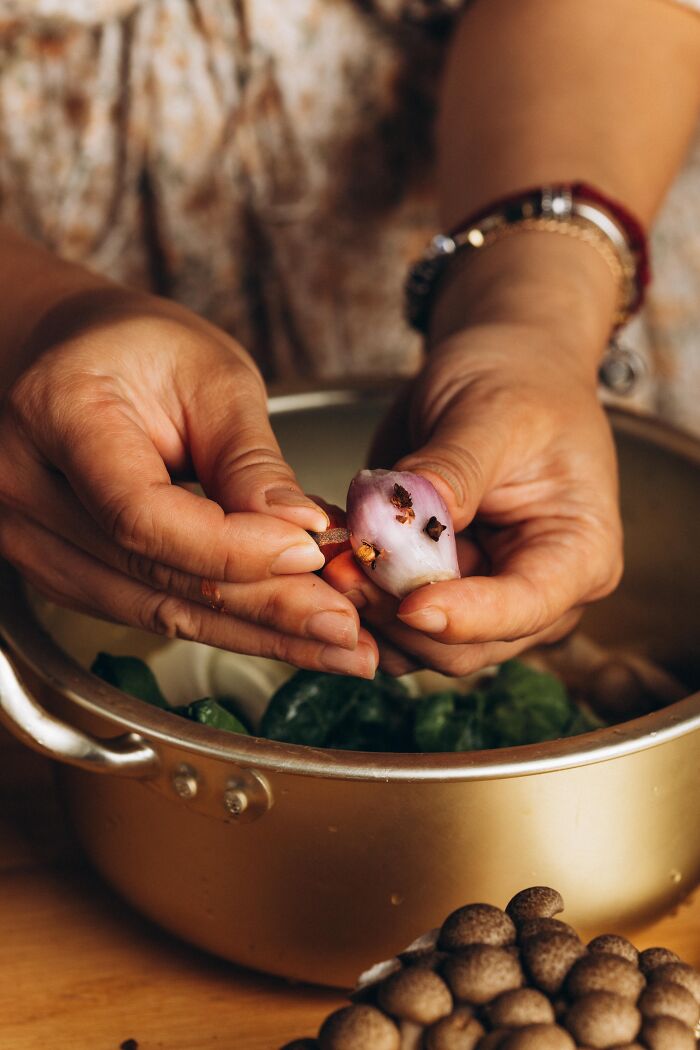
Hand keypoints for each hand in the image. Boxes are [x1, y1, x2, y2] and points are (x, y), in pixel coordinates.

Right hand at [0, 287, 376, 676]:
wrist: (72, 355)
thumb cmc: (139, 348)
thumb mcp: (211, 374)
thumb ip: (249, 458)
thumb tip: (300, 533)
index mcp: (58, 412)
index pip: (141, 513)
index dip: (231, 548)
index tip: (311, 553)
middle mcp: (26, 485)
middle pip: (151, 575)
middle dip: (264, 610)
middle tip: (347, 633)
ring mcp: (30, 537)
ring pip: (152, 610)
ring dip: (253, 635)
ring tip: (334, 647)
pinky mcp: (58, 569)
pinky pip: (146, 609)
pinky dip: (223, 624)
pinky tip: (284, 631)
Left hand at [323, 323, 621, 675]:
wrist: (497, 367)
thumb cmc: (516, 381)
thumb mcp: (491, 414)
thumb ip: (452, 471)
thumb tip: (401, 523)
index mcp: (578, 554)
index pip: (524, 608)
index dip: (464, 616)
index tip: (408, 602)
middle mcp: (533, 593)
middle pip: (465, 644)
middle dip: (399, 616)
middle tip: (343, 567)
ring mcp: (478, 597)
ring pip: (417, 645)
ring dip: (367, 614)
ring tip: (332, 558)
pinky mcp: (431, 588)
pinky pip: (387, 621)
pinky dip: (354, 601)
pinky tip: (333, 556)